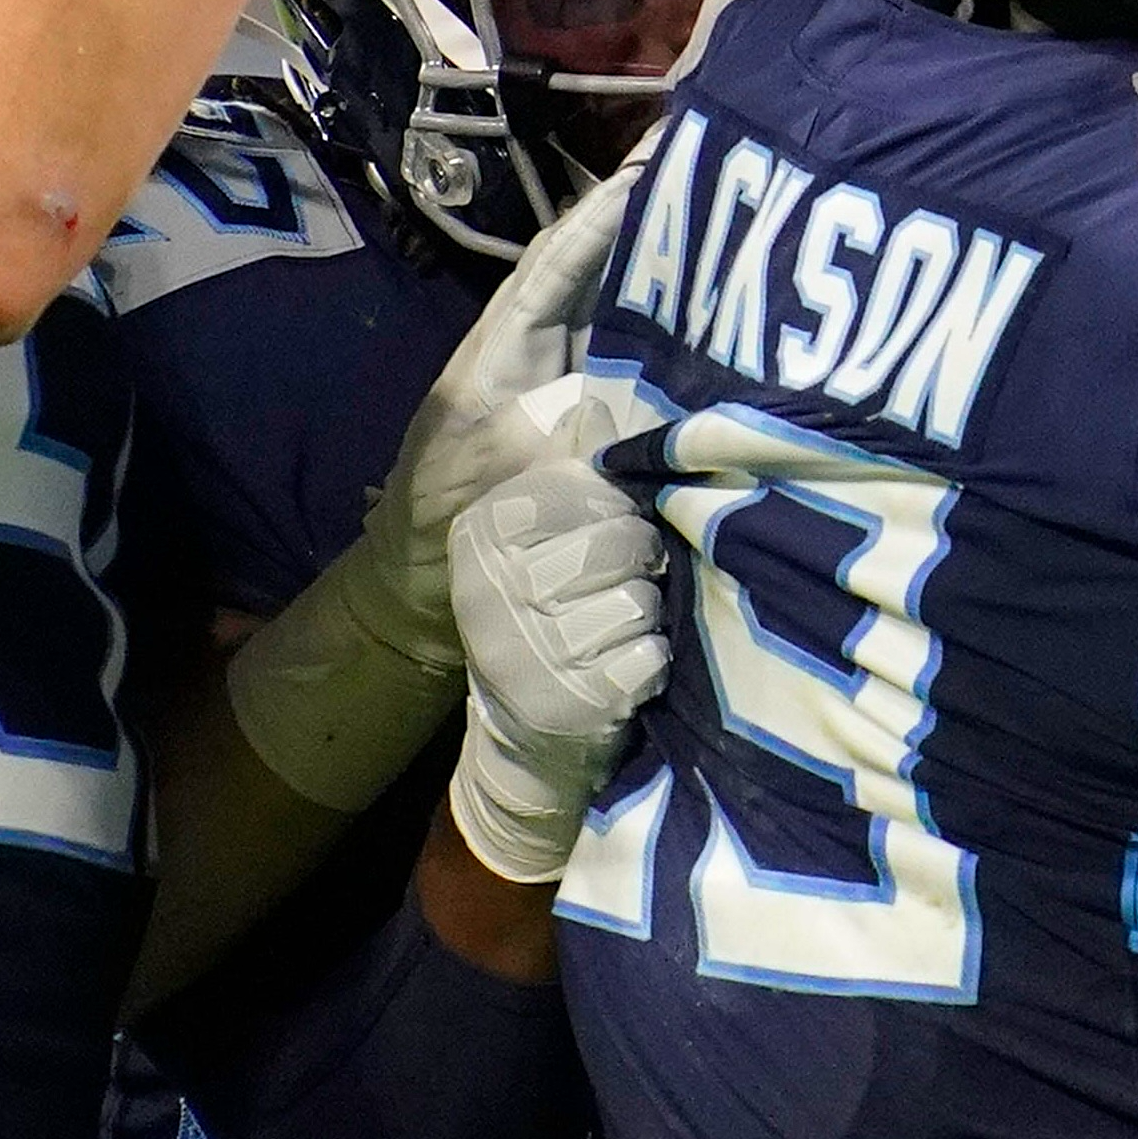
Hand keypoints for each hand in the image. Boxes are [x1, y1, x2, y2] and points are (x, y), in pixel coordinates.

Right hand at [448, 459, 670, 882]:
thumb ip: (569, 473)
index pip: (582, 486)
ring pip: (636, 602)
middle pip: (616, 542)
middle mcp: (491, 589)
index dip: (620, 505)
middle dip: (643, 560)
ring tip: (628, 625)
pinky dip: (655, 662)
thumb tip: (593, 405)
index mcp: (483, 533)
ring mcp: (525, 651)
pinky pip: (647, 658)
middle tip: (635, 579)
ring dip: (650, 615)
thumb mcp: (540, 538)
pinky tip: (634, 666)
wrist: (526, 733)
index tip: (621, 524)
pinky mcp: (567, 703)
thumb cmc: (549, 611)